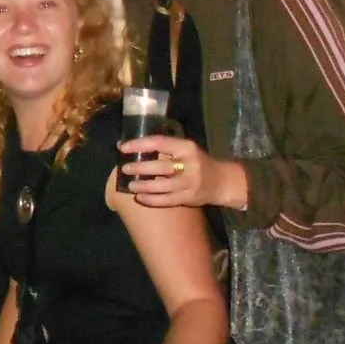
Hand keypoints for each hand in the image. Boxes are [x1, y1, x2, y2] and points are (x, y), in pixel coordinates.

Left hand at [114, 135, 244, 209]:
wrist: (221, 181)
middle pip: (161, 166)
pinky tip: (140, 198)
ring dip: (144, 186)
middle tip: (125, 168)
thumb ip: (162, 148)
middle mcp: (190, 164)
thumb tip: (126, 146)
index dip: (139, 145)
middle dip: (140, 168)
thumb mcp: (184, 150)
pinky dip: (152, 200)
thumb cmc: (196, 162)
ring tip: (130, 185)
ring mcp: (191, 182)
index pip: (159, 143)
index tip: (123, 147)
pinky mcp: (190, 197)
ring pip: (163, 186)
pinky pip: (167, 200)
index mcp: (186, 147)